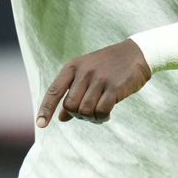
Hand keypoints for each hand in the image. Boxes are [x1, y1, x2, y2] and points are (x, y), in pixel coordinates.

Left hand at [35, 39, 151, 126]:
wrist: (137, 53)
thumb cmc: (109, 65)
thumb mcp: (87, 74)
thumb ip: (73, 93)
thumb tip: (60, 118)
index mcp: (73, 67)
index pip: (54, 91)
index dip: (45, 109)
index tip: (40, 125)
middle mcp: (84, 72)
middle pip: (70, 106)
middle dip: (77, 115)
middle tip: (89, 114)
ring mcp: (99, 79)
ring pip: (85, 111)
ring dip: (91, 118)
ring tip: (99, 115)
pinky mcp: (115, 87)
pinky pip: (101, 111)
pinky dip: (102, 117)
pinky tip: (107, 115)